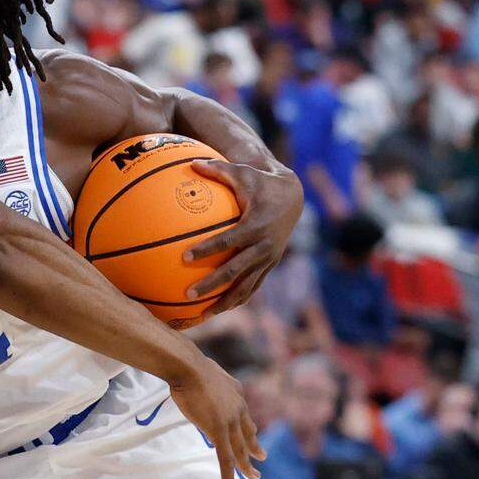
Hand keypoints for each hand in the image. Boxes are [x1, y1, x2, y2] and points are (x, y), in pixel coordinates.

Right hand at [168, 356, 265, 478]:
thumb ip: (212, 381)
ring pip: (240, 450)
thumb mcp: (208, 372)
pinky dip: (229, 478)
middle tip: (261, 459)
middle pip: (247, 435)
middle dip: (254, 449)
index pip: (245, 416)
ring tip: (254, 477)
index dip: (249, 429)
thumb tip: (205, 377)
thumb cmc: (190, 365)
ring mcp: (229, 422)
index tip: (252, 436)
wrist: (188, 366)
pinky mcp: (218, 432)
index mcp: (236, 394)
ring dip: (247, 466)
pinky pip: (226, 461)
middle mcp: (238, 409)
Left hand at [183, 160, 302, 321]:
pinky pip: (252, 287)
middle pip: (235, 271)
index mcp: (255, 225)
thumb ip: (217, 169)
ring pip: (245, 287)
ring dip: (224, 302)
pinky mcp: (269, 267)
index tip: (184, 258)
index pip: (228, 241)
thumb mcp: (241, 172)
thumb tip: (191, 162)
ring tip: (201, 316)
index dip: (207, 249)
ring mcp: (268, 260)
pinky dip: (235, 300)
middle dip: (211, 284)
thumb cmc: (260, 182)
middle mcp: (264, 247)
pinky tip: (216, 310)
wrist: (293, 197)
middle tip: (188, 294)